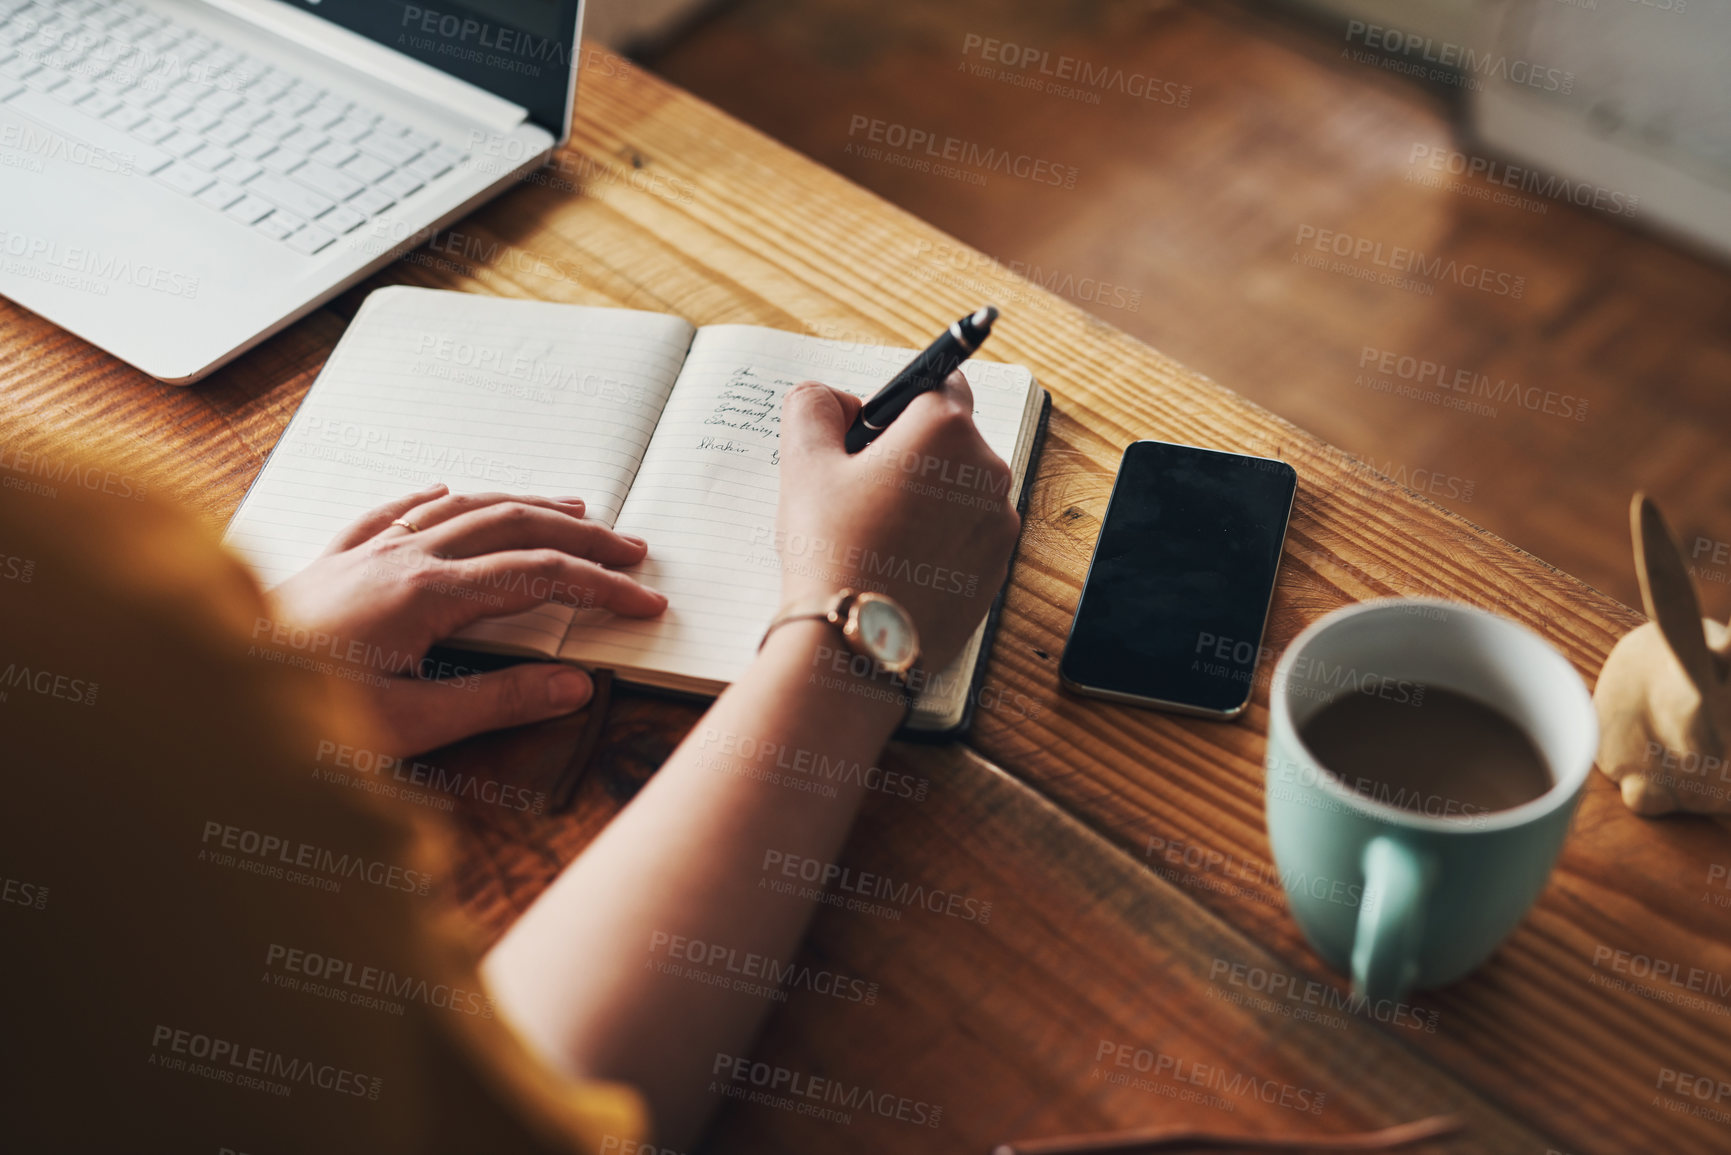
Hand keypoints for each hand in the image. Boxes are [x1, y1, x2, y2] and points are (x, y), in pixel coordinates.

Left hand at [265, 485, 665, 755]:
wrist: (208, 693)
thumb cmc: (301, 716)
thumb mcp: (409, 727)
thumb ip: (496, 699)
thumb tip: (574, 685)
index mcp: (426, 594)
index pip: (539, 575)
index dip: (600, 586)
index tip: (645, 601)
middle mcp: (400, 557)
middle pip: (512, 525)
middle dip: (580, 536)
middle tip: (631, 549)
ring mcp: (364, 551)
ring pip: (461, 507)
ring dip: (523, 504)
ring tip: (570, 509)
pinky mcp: (332, 559)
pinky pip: (392, 509)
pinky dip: (435, 497)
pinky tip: (446, 490)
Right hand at [775, 373, 1020, 670]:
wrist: (858, 642)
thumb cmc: (833, 549)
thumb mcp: (804, 462)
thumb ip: (813, 406)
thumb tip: (834, 400)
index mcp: (946, 430)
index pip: (939, 382)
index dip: (899, 402)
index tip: (869, 434)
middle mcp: (988, 470)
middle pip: (950, 439)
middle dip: (909, 453)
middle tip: (858, 491)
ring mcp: (1000, 524)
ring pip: (959, 490)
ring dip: (925, 498)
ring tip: (875, 535)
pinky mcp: (998, 568)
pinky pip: (967, 535)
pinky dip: (938, 540)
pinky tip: (897, 564)